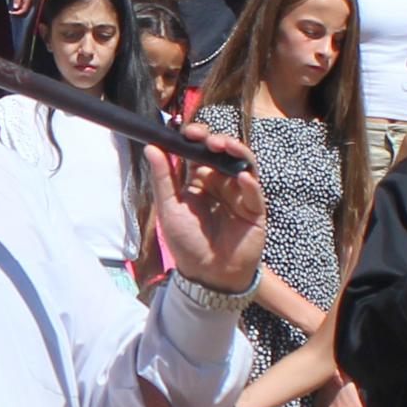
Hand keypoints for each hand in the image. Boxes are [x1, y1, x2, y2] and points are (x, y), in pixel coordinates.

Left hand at [146, 139, 266, 291]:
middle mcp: (221, 182)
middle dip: (216, 140)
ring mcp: (240, 193)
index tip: (186, 131)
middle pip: (223, 152)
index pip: (200, 150)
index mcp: (199, 180)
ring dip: (236, 152)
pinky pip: (255, 191)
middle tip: (206, 138)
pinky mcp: (255, 208)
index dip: (196, 137)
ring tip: (224, 147)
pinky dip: (249, 182)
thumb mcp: (169, 209)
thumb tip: (152, 148)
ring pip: (243, 164)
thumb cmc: (187, 243)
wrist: (207, 275)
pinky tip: (242, 178)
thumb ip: (163, 179)